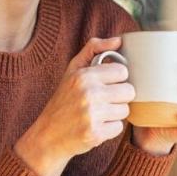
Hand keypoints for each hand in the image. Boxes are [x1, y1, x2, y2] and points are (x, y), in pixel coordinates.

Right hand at [15, 37, 135, 175]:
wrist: (47, 135)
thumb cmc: (63, 100)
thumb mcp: (72, 70)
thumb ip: (94, 49)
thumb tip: (119, 40)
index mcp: (84, 76)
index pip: (122, 72)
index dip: (116, 79)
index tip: (105, 85)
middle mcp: (88, 93)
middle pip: (128, 91)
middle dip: (118, 97)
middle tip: (103, 101)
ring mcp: (92, 115)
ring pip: (125, 110)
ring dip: (114, 113)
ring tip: (97, 114)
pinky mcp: (95, 134)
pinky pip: (119, 128)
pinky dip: (109, 129)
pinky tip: (95, 126)